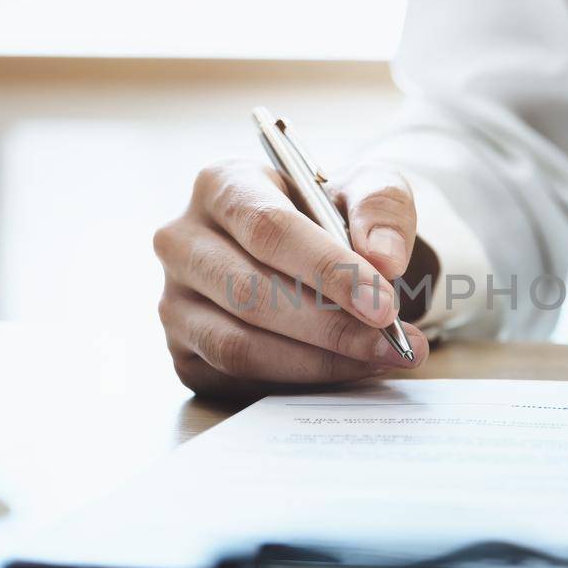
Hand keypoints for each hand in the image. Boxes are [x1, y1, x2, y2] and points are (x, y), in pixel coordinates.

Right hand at [154, 159, 428, 395]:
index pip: (268, 229)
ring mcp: (174, 301)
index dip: (328, 271)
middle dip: (331, 327)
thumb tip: (385, 259)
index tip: (383, 306)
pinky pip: (237, 379)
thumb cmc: (334, 214)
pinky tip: (345, 369)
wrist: (313, 250)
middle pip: (250, 293)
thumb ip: (383, 209)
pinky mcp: (183, 352)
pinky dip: (298, 381)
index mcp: (222, 185)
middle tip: (393, 344)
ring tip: (380, 358)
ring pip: (239, 345)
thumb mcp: (369, 188)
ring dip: (318, 362)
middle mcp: (183, 241)